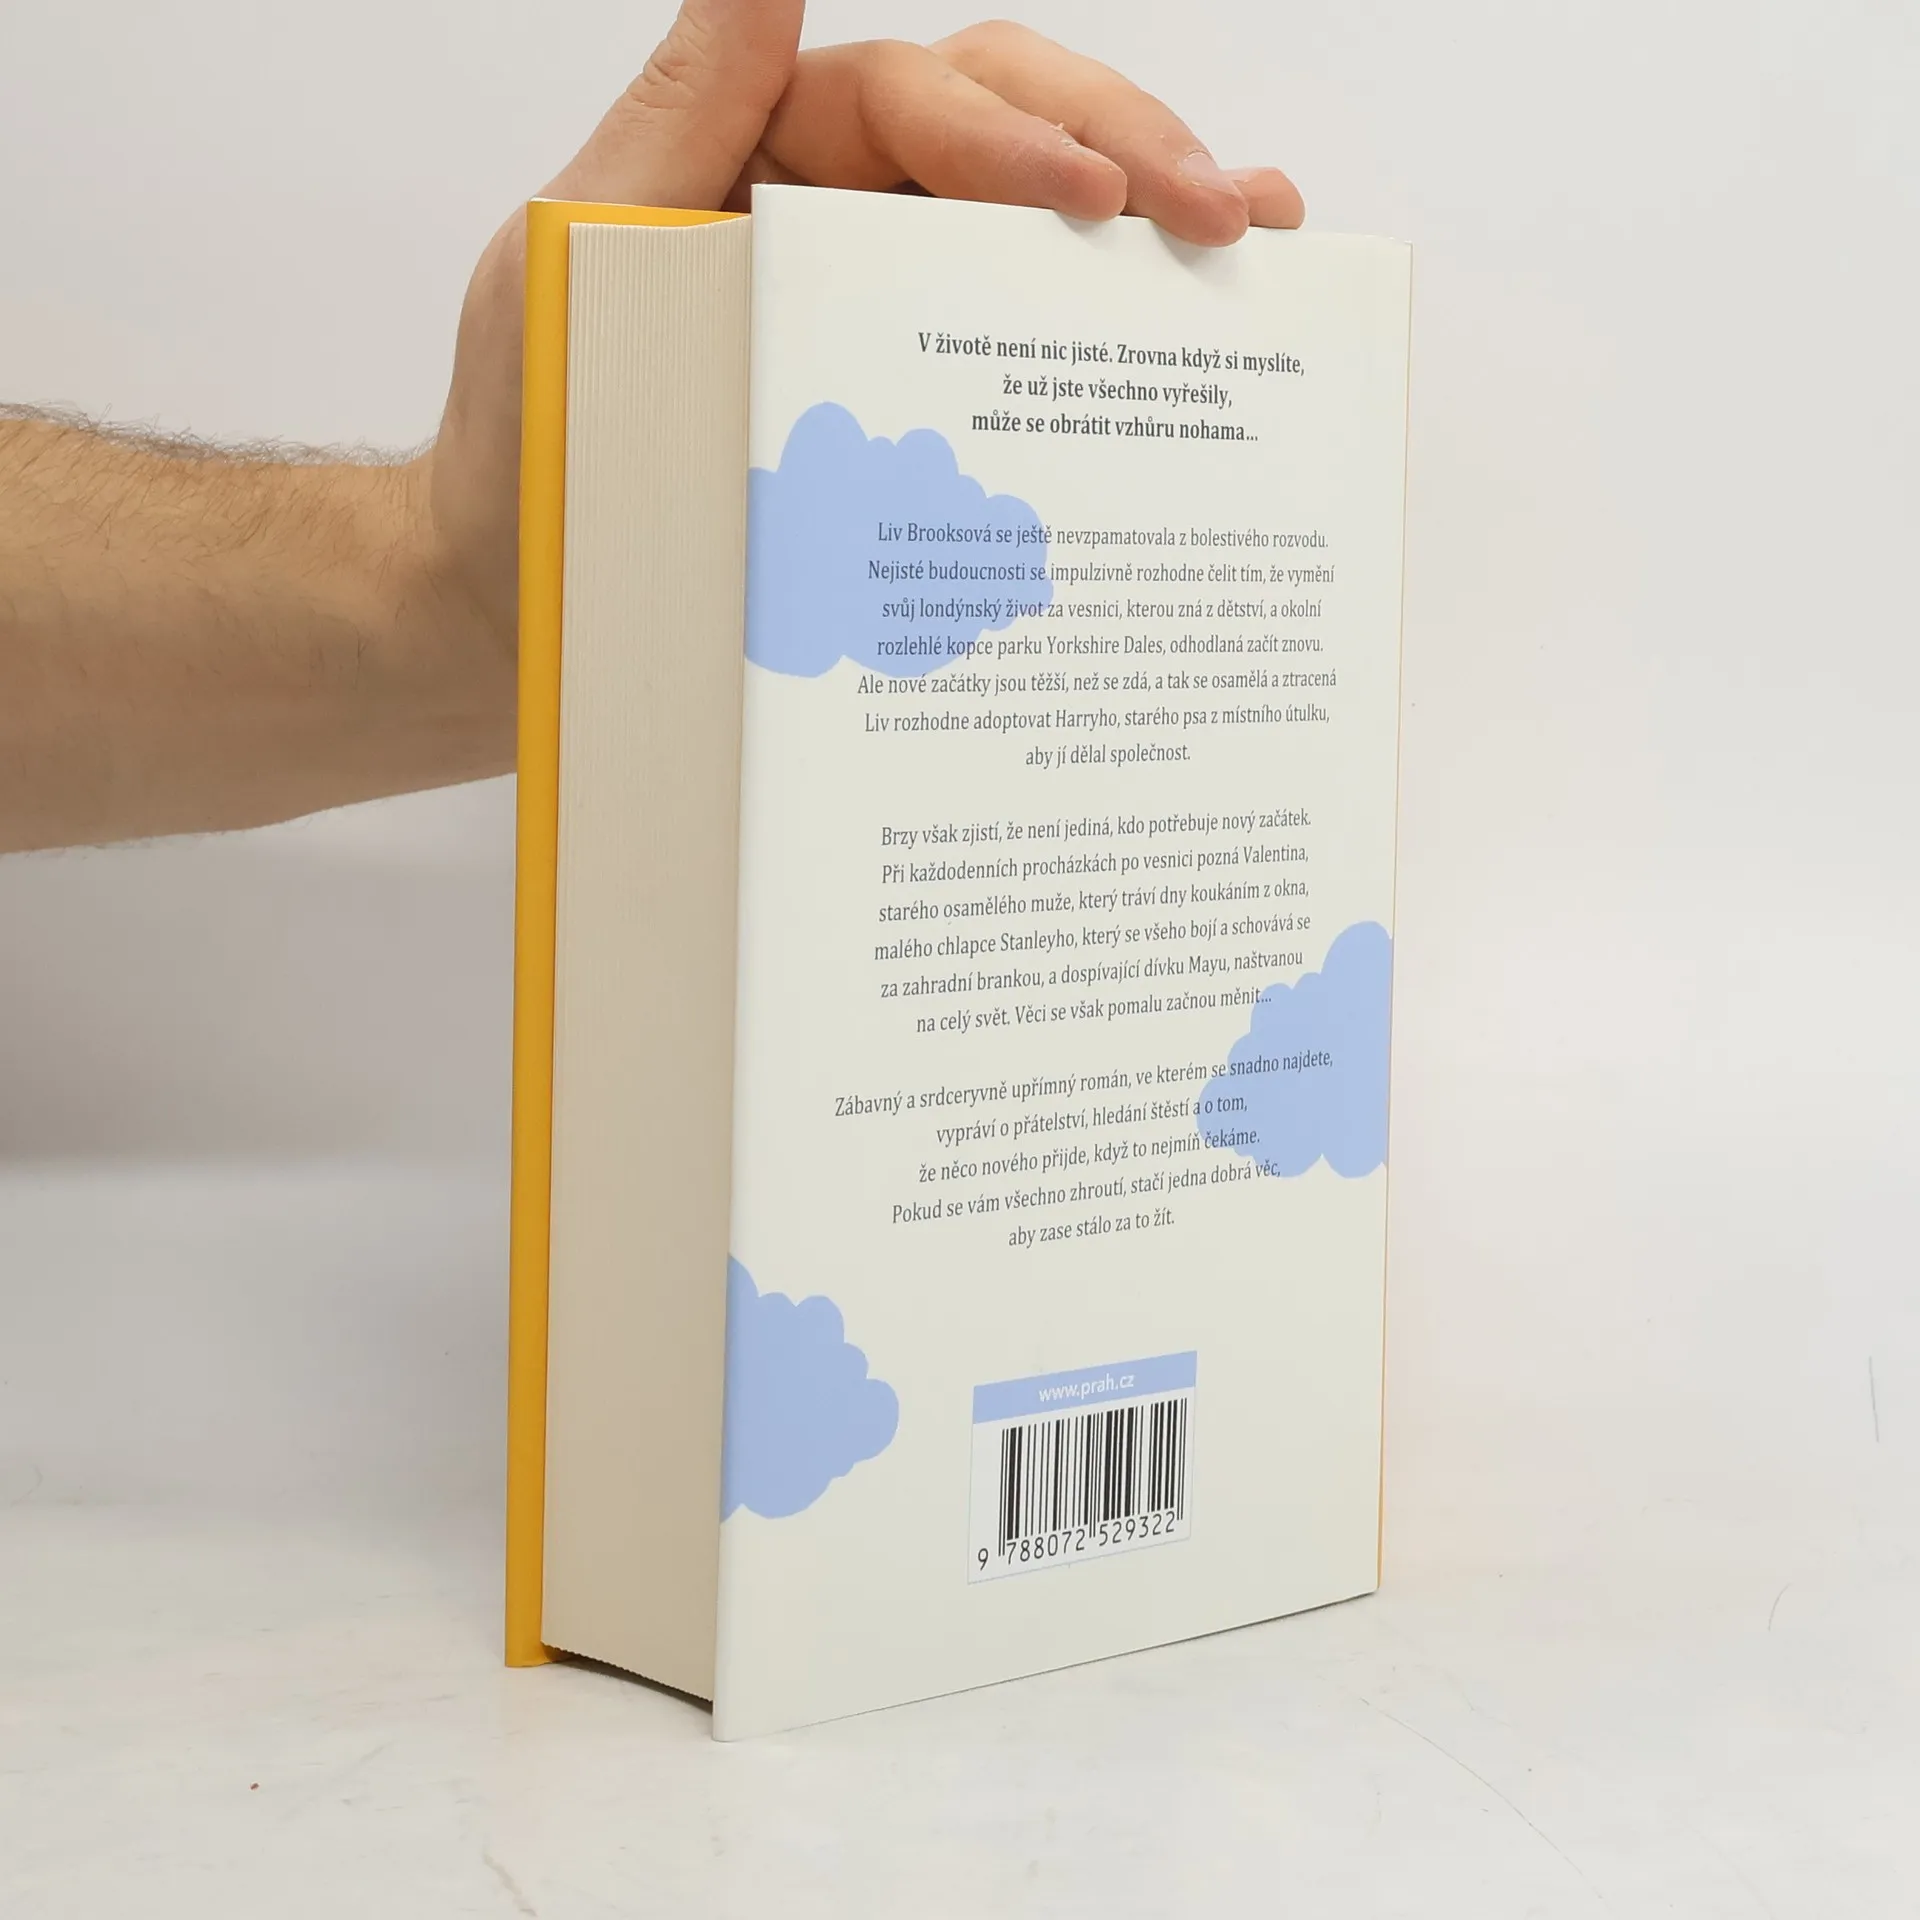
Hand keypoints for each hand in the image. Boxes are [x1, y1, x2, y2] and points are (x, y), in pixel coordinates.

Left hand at [423, 1, 1303, 651]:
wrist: (522, 602)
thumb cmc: (532, 440)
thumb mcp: (578, 254)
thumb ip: (682, 114)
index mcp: (773, 159)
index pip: (916, 103)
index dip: (1013, 137)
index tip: (1096, 198)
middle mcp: (849, 215)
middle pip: (1015, 132)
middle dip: (1127, 156)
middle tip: (1223, 215)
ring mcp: (895, 308)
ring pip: (1046, 229)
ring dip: (1157, 217)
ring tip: (1261, 236)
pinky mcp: (922, 405)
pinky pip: (1030, 343)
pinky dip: (1120, 326)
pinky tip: (1210, 315)